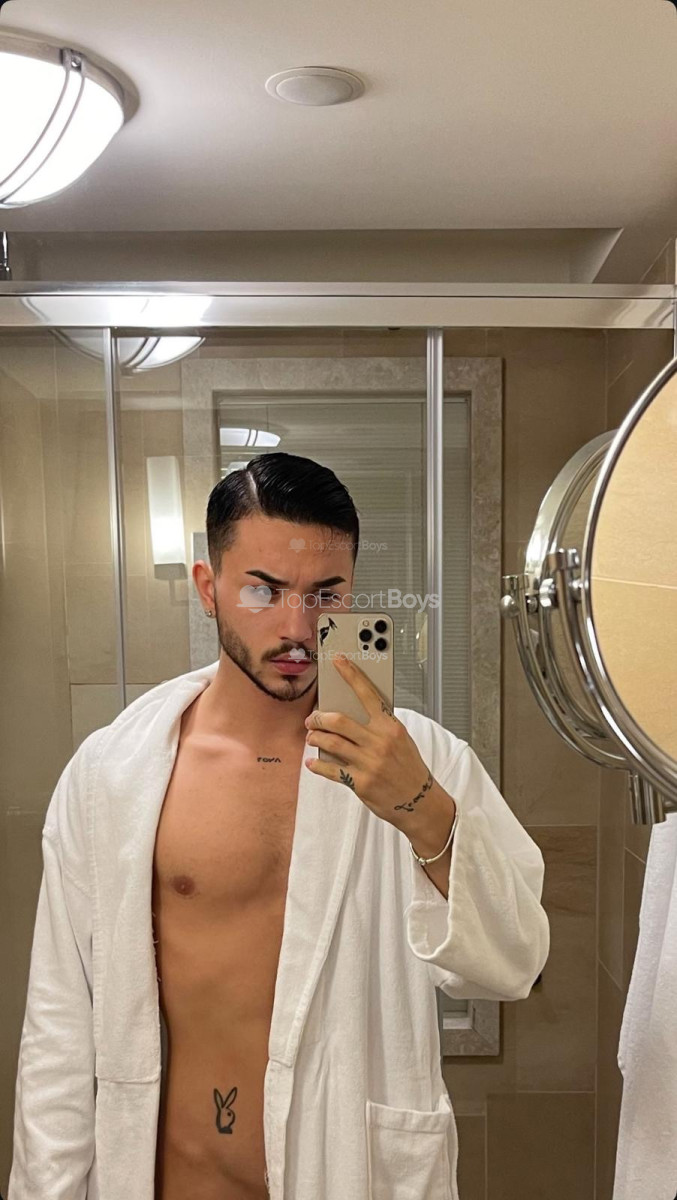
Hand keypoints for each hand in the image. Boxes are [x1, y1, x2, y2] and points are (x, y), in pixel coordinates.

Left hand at [303, 653, 433, 829]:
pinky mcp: (360, 783)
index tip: (338, 661)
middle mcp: (379, 742)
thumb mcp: (400, 739)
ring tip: (312, 737)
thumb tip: (350, 713)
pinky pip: (330, 769)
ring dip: (315, 738)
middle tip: (312, 718)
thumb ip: (378, 726)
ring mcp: (369, 763)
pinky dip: (317, 764)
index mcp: (390, 726)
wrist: (420, 801)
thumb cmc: (408, 768)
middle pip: (338, 720)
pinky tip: (313, 762)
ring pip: (331, 743)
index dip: (350, 675)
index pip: (368, 693)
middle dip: (319, 718)